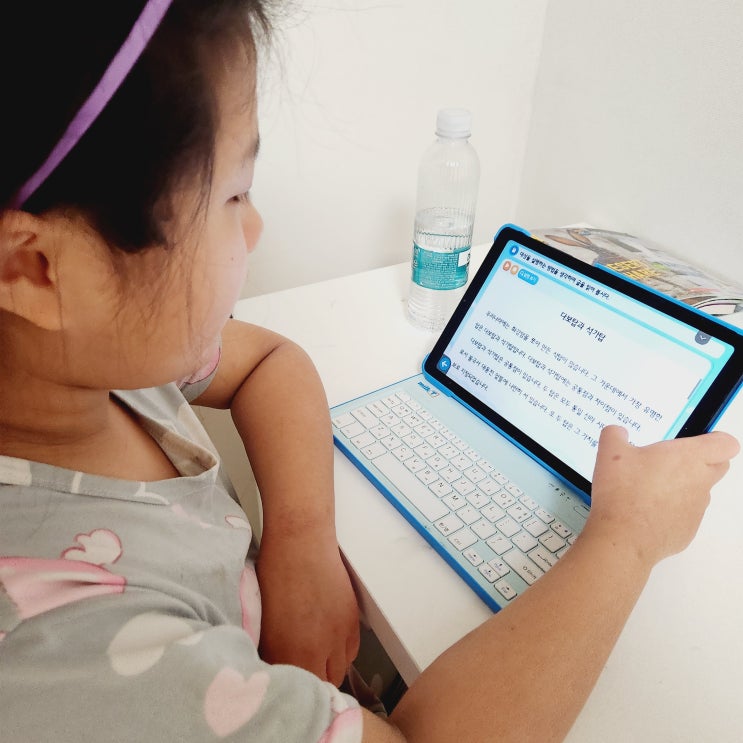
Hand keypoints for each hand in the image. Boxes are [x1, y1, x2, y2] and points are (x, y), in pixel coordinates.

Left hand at [256, 531, 359, 685]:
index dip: (290, 690)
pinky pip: (351, 652)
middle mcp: (319, 652)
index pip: (296, 692)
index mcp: (290, 654)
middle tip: (298, 673)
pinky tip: (327, 639)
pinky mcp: (352, 621)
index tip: (283, 684)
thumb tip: (273, 671)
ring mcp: (340, 637)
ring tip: (313, 656)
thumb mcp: (263, 622)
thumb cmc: (274, 574)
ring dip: (327, 670)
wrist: (301, 541)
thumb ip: (270, 654)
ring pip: (339, 672)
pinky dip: (341, 653)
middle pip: (321, 687)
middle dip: (310, 684)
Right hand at [586, 425, 738, 565]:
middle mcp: (700, 482)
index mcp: (689, 457)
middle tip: (672, 459)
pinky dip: (671, 510)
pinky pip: (685, 514)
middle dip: (703, 460)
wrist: (623, 537)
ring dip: (683, 486)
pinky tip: (644, 509)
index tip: (701, 438)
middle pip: (719, 466)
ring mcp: (696, 508)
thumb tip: (617, 432)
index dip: (715, 439)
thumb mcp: (609, 452)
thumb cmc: (623, 493)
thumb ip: (615, 434)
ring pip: (700, 491)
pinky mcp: (688, 529)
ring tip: (649, 486)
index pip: (726, 444)